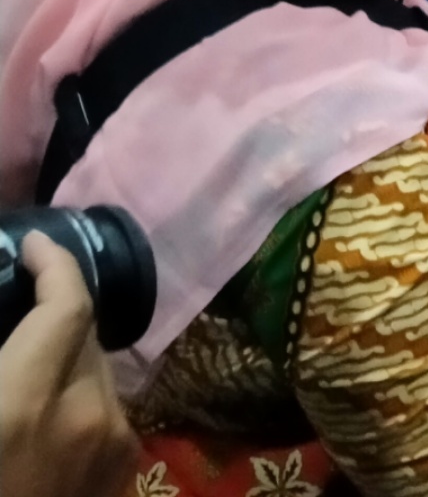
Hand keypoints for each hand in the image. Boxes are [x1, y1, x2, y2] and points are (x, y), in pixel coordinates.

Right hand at [0, 234, 138, 496]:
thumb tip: (11, 343)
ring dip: (65, 358)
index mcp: (24, 407)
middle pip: (85, 335)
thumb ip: (2, 365)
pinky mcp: (123, 475)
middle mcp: (85, 420)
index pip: (68, 306)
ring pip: (99, 374)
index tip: (35, 245)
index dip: (55, 264)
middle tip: (15, 302)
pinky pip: (105, 413)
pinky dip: (76, 397)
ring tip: (22, 360)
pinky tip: (41, 410)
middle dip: (52, 313)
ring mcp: (113, 451)